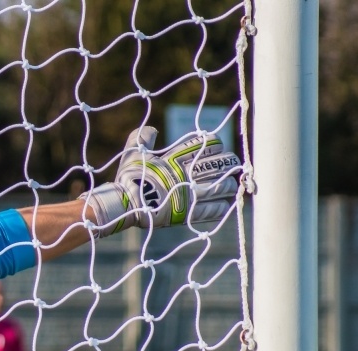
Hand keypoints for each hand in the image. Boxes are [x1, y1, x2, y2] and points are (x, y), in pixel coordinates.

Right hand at [81, 126, 239, 235]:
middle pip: (221, 165)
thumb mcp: (133, 153)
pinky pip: (213, 210)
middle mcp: (188, 175)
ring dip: (229, 186)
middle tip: (231, 165)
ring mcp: (190, 195)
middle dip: (230, 163)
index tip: (217, 147)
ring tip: (231, 185)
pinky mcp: (189, 214)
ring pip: (222, 187)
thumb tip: (152, 130)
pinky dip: (222, 207)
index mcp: (178, 159)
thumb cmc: (129, 178)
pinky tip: (226, 204)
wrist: (126, 204)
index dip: (216, 144)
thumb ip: (143, 138)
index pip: (208, 145)